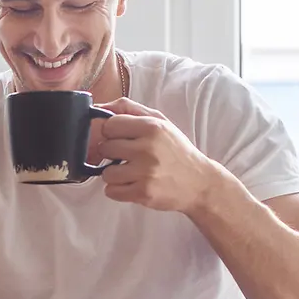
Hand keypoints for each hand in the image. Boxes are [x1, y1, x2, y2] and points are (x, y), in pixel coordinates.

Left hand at [90, 98, 218, 213]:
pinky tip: (133, 185)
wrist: (200, 183)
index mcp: (152, 126)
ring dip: (115, 175)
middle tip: (128, 157)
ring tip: (132, 173)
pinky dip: (118, 190)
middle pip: (104, 148)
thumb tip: (98, 106)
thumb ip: (129, 109)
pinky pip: (111, 191)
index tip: (121, 138)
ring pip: (106, 173)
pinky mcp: (143, 193)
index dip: (112, 133)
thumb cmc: (176, 150)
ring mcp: (145, 172)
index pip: (109, 125)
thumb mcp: (160, 122)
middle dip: (112, 154)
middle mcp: (147, 148)